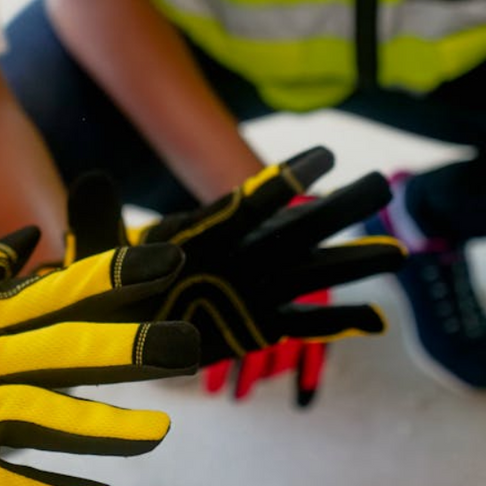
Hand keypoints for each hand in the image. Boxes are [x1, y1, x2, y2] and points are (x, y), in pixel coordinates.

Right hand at [0, 227, 199, 485]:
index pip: (59, 291)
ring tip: (159, 433)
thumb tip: (28, 239)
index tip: (164, 264)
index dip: (113, 278)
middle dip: (127, 349)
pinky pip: (8, 485)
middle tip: (184, 347)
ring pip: (44, 416)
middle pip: (65, 351)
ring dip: (103, 428)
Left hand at [63, 146, 405, 366]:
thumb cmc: (112, 282)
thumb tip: (88, 179)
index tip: (323, 157)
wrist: (119, 325)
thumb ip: (98, 218)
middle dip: (338, 210)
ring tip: (397, 253)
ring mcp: (256, 291)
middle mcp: (242, 255)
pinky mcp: (259, 327)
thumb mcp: (100, 252)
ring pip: (311, 272)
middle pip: (296, 229)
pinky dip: (338, 323)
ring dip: (351, 263)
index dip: (284, 182)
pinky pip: (304, 324)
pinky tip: (375, 322)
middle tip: (380, 187)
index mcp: (209, 231)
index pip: (250, 202)